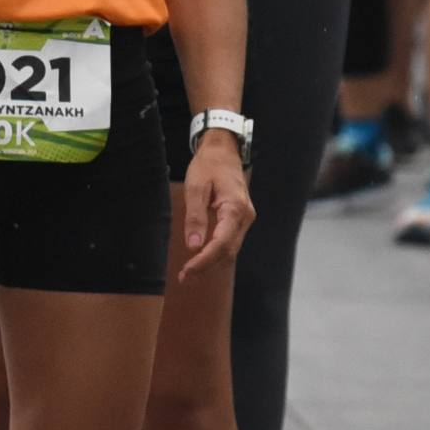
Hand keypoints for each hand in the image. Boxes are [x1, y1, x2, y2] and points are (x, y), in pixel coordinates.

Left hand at [181, 134, 255, 273]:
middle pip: (228, 250)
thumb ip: (195, 217)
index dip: (204, 260)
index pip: (221, 243)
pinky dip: (216, 252)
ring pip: (231, 248)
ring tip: (189, 273)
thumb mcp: (195, 187)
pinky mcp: (240, 219)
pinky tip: (201, 258)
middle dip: (207, 266)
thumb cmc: (208, 166)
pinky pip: (230, 240)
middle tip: (184, 278)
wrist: (223, 151)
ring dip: (212, 262)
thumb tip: (193, 246)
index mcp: (235, 208)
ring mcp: (245, 219)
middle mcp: (245, 217)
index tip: (187, 272)